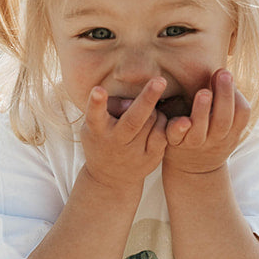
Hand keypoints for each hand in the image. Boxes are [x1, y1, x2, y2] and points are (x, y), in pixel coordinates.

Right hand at [81, 76, 167, 193]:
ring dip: (154, 109)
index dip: (96, 103)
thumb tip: (133, 101)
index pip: (95, 115)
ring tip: (148, 109)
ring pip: (153, 121)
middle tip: (160, 80)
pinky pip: (163, 133)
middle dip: (147, 99)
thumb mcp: (96, 124)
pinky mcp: (151, 159)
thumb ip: (110, 107)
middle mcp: (115, 142)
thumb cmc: (102, 139)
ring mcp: (134, 153)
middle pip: (133, 120)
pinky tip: (156, 121)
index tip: (98, 90)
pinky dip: (163, 122)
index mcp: (97, 130)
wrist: (111, 178)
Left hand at [163, 70, 249, 175]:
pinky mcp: (175, 145)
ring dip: (202, 111)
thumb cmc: (210, 134)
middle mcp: (216, 139)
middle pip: (223, 120)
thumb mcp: (225, 122)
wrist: (193, 170)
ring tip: (204, 92)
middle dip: (224, 96)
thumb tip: (222, 68)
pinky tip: (180, 120)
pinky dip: (178, 130)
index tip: (226, 73)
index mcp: (231, 130)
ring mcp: (195, 144)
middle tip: (222, 73)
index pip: (242, 113)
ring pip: (200, 130)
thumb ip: (226, 100)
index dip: (236, 95)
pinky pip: (176, 139)